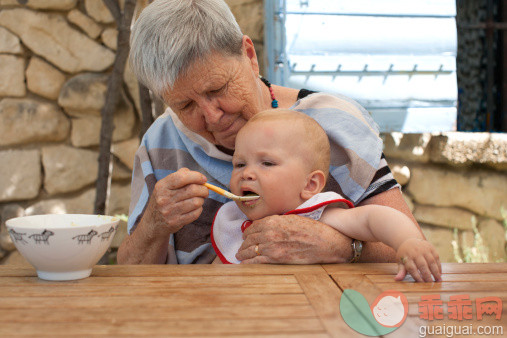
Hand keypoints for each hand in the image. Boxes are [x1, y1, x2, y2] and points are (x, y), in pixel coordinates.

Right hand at [145, 167, 207, 236]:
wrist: (152, 222)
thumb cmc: (163, 200)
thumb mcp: (165, 186)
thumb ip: (179, 176)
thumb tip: (197, 175)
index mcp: (162, 186)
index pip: (182, 177)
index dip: (197, 176)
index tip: (203, 179)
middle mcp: (164, 198)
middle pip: (193, 189)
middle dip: (203, 189)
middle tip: (204, 191)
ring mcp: (169, 211)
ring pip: (196, 202)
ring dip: (201, 200)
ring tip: (198, 200)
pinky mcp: (176, 222)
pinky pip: (196, 213)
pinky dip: (199, 209)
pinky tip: (195, 208)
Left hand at [235, 214, 349, 263]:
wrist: (325, 242)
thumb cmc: (312, 230)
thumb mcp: (292, 219)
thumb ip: (278, 222)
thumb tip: (267, 226)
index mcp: (274, 221)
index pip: (253, 227)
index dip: (248, 232)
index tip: (246, 236)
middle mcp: (270, 232)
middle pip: (249, 238)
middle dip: (244, 243)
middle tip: (241, 247)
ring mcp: (272, 246)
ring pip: (250, 250)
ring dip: (243, 253)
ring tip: (239, 255)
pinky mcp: (276, 258)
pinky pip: (256, 261)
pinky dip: (248, 262)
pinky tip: (245, 263)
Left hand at [395, 238, 441, 281]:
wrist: (409, 240)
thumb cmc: (405, 255)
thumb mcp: (401, 261)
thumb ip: (401, 271)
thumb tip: (396, 279)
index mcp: (407, 257)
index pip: (412, 268)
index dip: (417, 276)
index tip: (421, 283)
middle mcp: (415, 252)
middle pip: (422, 265)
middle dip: (427, 275)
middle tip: (432, 283)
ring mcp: (424, 249)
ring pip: (431, 261)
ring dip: (436, 271)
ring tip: (438, 280)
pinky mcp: (431, 247)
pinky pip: (436, 257)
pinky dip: (439, 266)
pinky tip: (439, 273)